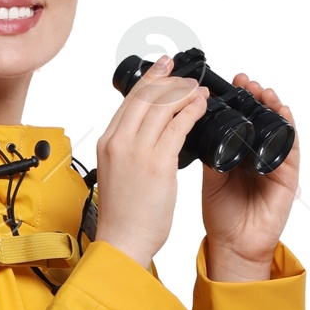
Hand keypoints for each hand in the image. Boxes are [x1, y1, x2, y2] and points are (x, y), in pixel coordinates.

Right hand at [93, 58, 210, 268]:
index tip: (161, 69)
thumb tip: (148, 137)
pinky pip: (179, 126)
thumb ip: (130, 151)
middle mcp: (120, 141)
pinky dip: (192, 111)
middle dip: (167, 79)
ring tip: (197, 90)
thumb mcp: (119, 173)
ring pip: (162, 107)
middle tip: (182, 74)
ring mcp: (138, 150)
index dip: (148, 81)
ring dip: (183, 93)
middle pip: (144, 97)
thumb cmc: (122, 215)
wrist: (122, 240)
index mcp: (108, 143)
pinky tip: (201, 106)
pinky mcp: (158, 162)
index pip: (129, 102)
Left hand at [200, 73, 298, 280]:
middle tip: (246, 82)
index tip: (228, 84)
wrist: (233, 245)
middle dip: (255, 97)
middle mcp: (257, 154)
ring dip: (273, 106)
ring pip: (278, 127)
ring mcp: (274, 163)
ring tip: (263, 92)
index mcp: (238, 153)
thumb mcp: (210, 178)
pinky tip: (283, 113)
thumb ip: (210, 153)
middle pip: (261, 117)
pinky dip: (289, 128)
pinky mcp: (288, 176)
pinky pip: (292, 147)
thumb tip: (200, 125)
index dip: (237, 100)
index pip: (241, 119)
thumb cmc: (222, 215)